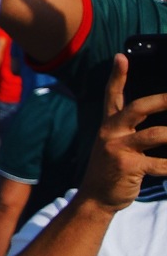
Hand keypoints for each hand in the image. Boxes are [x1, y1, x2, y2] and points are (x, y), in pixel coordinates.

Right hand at [76, 55, 166, 212]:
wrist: (96, 198)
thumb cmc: (113, 169)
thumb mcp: (116, 144)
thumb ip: (131, 129)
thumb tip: (158, 123)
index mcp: (109, 125)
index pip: (112, 95)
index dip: (117, 76)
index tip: (122, 57)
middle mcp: (111, 133)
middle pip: (138, 108)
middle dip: (163, 100)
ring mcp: (119, 149)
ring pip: (155, 134)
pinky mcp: (128, 167)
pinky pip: (161, 164)